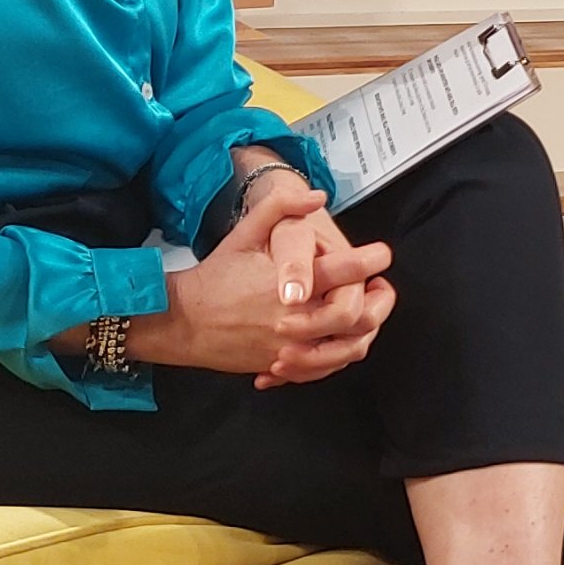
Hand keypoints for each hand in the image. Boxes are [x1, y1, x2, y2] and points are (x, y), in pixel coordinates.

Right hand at [129, 166, 393, 385]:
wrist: (182, 321)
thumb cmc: (216, 276)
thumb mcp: (245, 233)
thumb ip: (281, 207)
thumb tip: (318, 196)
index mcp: (291, 282)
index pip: (347, 271)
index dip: (372, 260)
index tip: (380, 254)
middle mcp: (296, 317)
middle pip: (357, 315)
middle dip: (379, 300)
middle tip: (380, 286)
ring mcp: (291, 345)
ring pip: (348, 348)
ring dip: (366, 329)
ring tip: (367, 310)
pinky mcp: (284, 364)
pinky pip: (324, 368)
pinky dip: (339, 354)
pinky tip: (342, 336)